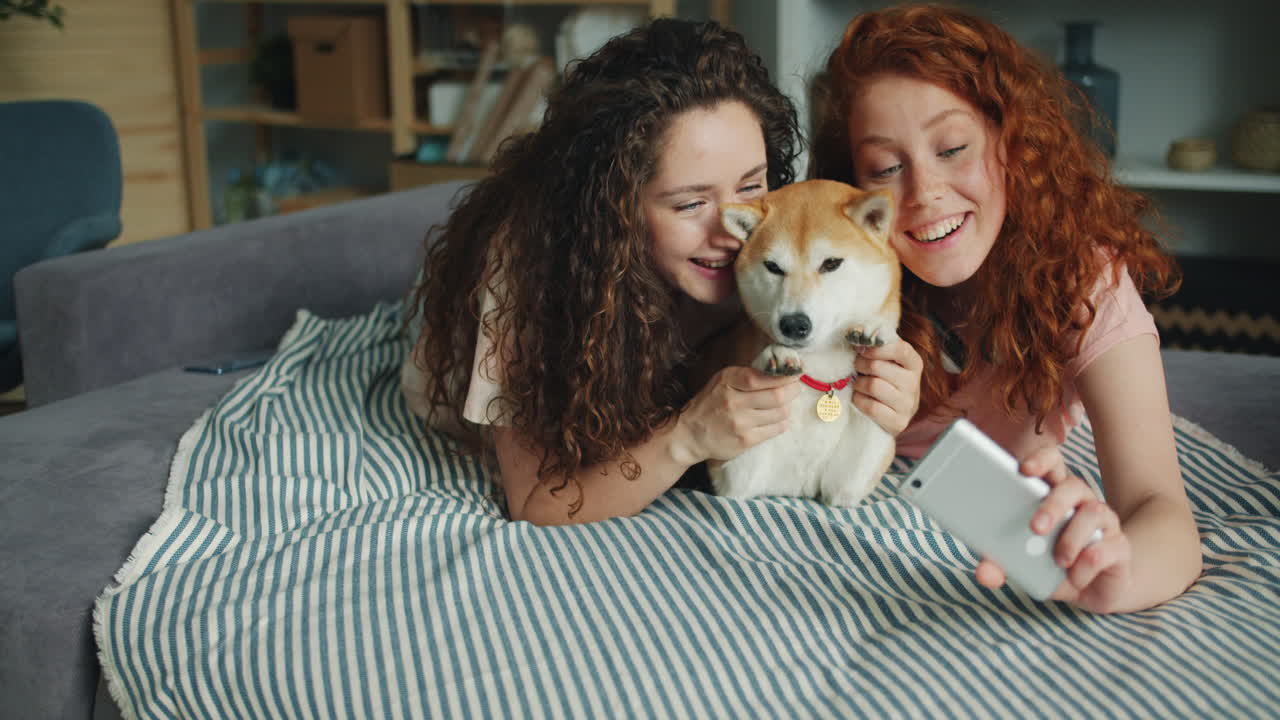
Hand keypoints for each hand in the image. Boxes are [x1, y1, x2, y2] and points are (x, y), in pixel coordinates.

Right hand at [673, 366, 800, 464]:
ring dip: (785, 407)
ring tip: (780, 405)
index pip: (763, 376)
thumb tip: (781, 368)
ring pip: (780, 413)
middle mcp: (733, 401)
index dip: (786, 374)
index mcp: (728, 381)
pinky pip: (776, 429)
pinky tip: (774, 419)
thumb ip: (747, 374)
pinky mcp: (746, 440)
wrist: (689, 434)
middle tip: (795, 388)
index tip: (796, 372)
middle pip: (778, 396)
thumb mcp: (722, 381)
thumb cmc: (710, 404)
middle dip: (793, 390)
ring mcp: (740, 423)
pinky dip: (780, 422)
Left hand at [851, 337, 922, 435]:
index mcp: (914, 364)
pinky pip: (870, 407)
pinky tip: (861, 399)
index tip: (861, 348)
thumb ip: (875, 346)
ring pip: (873, 386)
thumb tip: (855, 331)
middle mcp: (914, 384)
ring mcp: (908, 405)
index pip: (900, 349)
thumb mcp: (885, 362)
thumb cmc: (884, 381)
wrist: (891, 416)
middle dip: (861, 365)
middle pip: (878, 367)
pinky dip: (859, 401)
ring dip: (859, 384)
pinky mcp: (898, 422)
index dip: (876, 347)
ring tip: (859, 384)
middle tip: (857, 367)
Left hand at [975, 446, 1133, 612]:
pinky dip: (1086, 566)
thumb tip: (982, 574)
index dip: (1041, 460)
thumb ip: (1000, 565)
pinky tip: (1074, 577)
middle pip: (1072, 485)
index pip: (1052, 463)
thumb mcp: (1023, 566)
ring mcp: (1103, 522)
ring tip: (1058, 561)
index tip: (1025, 470)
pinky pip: (1105, 548)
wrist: (1091, 591)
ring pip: (1094, 512)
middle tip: (1035, 528)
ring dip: (1071, 537)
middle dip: (1053, 504)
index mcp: (1054, 495)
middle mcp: (1081, 502)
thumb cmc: (1052, 566)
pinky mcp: (1119, 546)